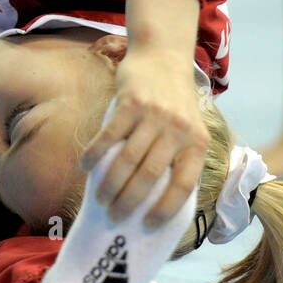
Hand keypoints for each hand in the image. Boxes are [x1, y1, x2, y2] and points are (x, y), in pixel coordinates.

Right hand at [80, 47, 208, 226]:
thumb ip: (178, 159)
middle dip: (129, 202)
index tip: (147, 225)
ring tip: (100, 198)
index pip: (183, 185)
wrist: (163, 58)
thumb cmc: (174, 103)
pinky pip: (109, 136)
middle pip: (150, 176)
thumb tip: (155, 202)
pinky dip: (94, 155)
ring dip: (110, 184)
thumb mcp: (188, 129)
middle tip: (114, 217)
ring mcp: (154, 115)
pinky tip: (85, 167)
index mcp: (197, 142)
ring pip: (127, 160)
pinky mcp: (131, 102)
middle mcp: (178, 129)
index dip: (165, 208)